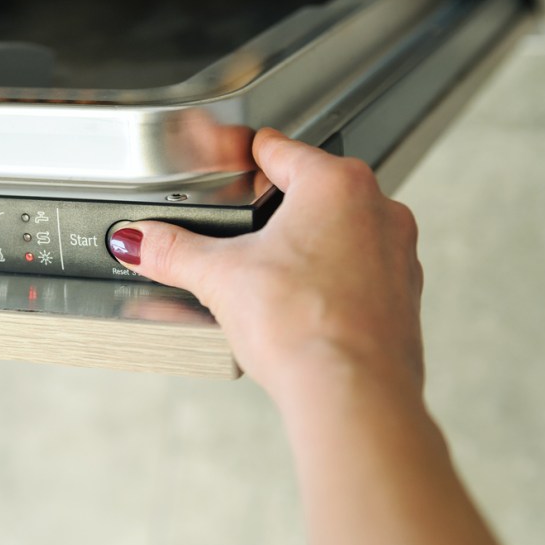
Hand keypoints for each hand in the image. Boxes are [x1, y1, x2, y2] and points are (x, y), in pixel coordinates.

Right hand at [109, 131, 524, 544]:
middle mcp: (379, 211)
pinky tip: (303, 304)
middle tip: (241, 228)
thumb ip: (173, 250)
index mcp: (337, 185)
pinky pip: (363, 271)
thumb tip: (141, 240)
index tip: (234, 163)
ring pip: (344, 230)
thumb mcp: (219, 278)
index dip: (246, 157)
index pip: (280, 149)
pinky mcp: (403, 297)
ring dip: (310, 243)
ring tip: (269, 272)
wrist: (353, 395)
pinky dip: (334, 279)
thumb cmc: (305, 328)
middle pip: (314, 188)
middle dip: (276, 206)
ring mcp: (398, 255)